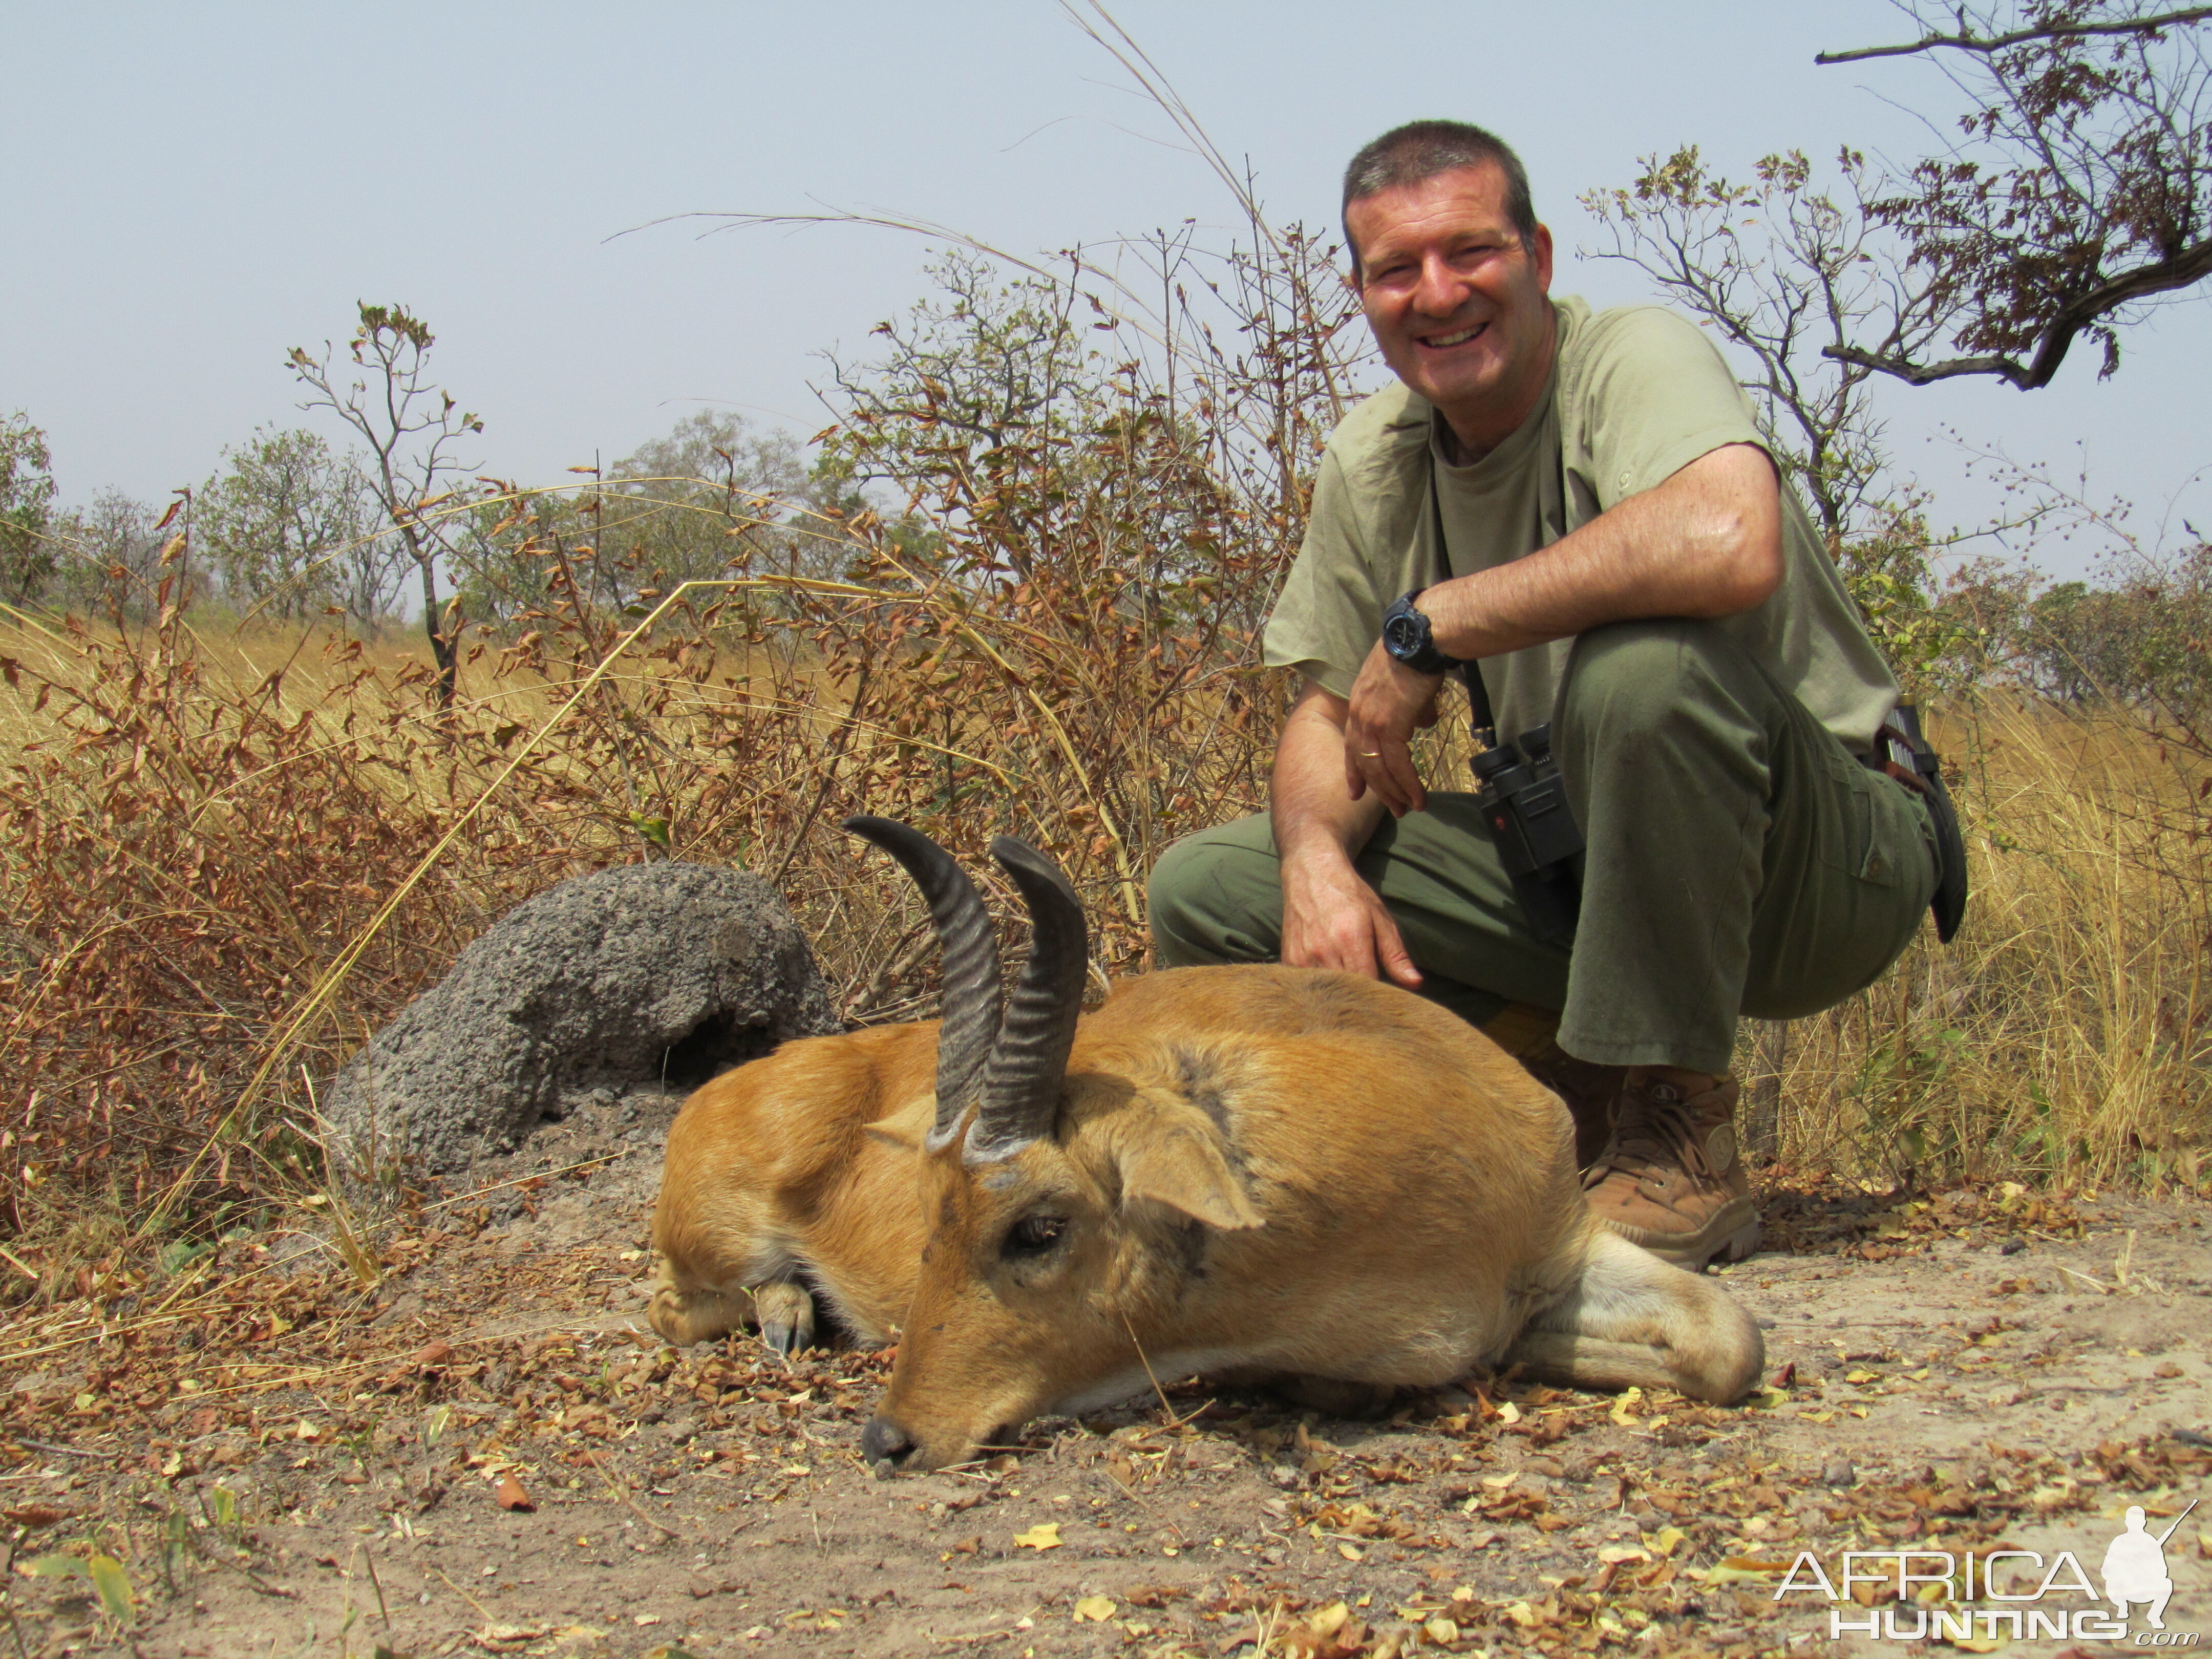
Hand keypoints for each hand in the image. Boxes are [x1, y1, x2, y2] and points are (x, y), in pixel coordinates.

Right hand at [1280, 844, 1422, 988]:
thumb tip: (1415, 983)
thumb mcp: (1380, 919)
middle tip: (1370, 1000)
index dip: (1378, 997)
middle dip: (1359, 999)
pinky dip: (1320, 987)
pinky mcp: (1289, 959)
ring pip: (1325, 993)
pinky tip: (1329, 980)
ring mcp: (1302, 957)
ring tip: (1349, 989)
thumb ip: (1395, 954)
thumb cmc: (1349, 895)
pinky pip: (1307, 985)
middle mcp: (1323, 951)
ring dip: (1338, 995)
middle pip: (1345, 993)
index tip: (1385, 1001)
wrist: (1310, 873)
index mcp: (1350, 939)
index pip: (1368, 985)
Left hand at [1343, 640, 1443, 816]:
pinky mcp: (1390, 726)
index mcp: (1358, 704)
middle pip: (1364, 762)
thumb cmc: (1416, 656)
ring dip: (1395, 793)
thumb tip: (1423, 721)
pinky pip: (1398, 765)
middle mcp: (1358, 715)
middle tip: (1392, 809)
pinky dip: (1408, 785)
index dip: (1354, 770)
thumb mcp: (1404, 685)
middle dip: (1378, 790)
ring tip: (1408, 809)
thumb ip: (1410, 708)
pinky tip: (1418, 798)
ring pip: (1379, 769)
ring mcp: (1371, 722)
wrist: (1419, 639)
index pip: (1352, 744)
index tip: (1356, 790)